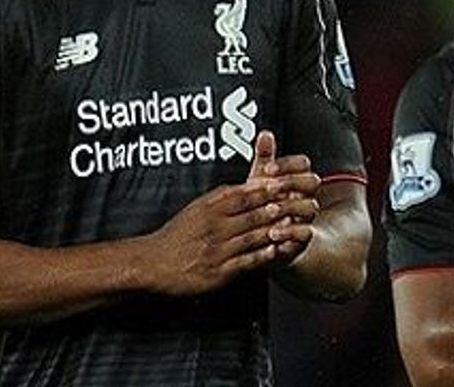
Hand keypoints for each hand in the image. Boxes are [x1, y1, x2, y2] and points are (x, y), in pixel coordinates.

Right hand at [146, 181, 315, 295]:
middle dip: (278, 207)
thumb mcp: (197, 208)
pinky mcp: (218, 271)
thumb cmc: (178, 234)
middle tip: (300, 202)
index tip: (286, 182)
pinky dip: (263, 254)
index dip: (267, 188)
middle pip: (252, 213)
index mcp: (210, 208)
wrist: (153, 263)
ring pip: (252, 236)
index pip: (243, 194)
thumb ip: (223, 196)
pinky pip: (246, 261)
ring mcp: (217, 250)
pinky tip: (277, 249)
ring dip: (276, 230)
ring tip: (295, 224)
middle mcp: (214, 226)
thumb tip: (250, 183)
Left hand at [245, 130, 319, 264]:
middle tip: (269, 186)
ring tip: (269, 209)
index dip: (287, 164)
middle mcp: (306, 196)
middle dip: (291, 182)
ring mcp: (307, 217)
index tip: (267, 168)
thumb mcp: (259, 182)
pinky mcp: (303, 239)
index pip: (303, 163)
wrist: (263, 240)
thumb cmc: (261, 207)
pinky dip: (289, 233)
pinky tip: (272, 232)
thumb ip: (263, 158)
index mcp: (297, 179)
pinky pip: (305, 234)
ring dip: (289, 206)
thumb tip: (265, 134)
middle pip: (313, 181)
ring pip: (311, 206)